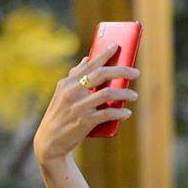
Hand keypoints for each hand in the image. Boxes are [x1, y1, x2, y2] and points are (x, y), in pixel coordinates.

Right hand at [33, 44, 138, 162]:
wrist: (50, 141)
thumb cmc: (62, 115)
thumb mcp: (64, 93)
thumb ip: (76, 76)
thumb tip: (88, 58)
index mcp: (68, 82)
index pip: (89, 64)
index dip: (104, 54)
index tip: (117, 46)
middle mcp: (72, 91)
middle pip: (101, 74)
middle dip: (121, 70)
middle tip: (136, 72)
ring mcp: (78, 106)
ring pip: (107, 93)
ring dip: (125, 93)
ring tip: (135, 95)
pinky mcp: (84, 122)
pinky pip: (107, 114)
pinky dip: (119, 113)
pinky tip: (127, 113)